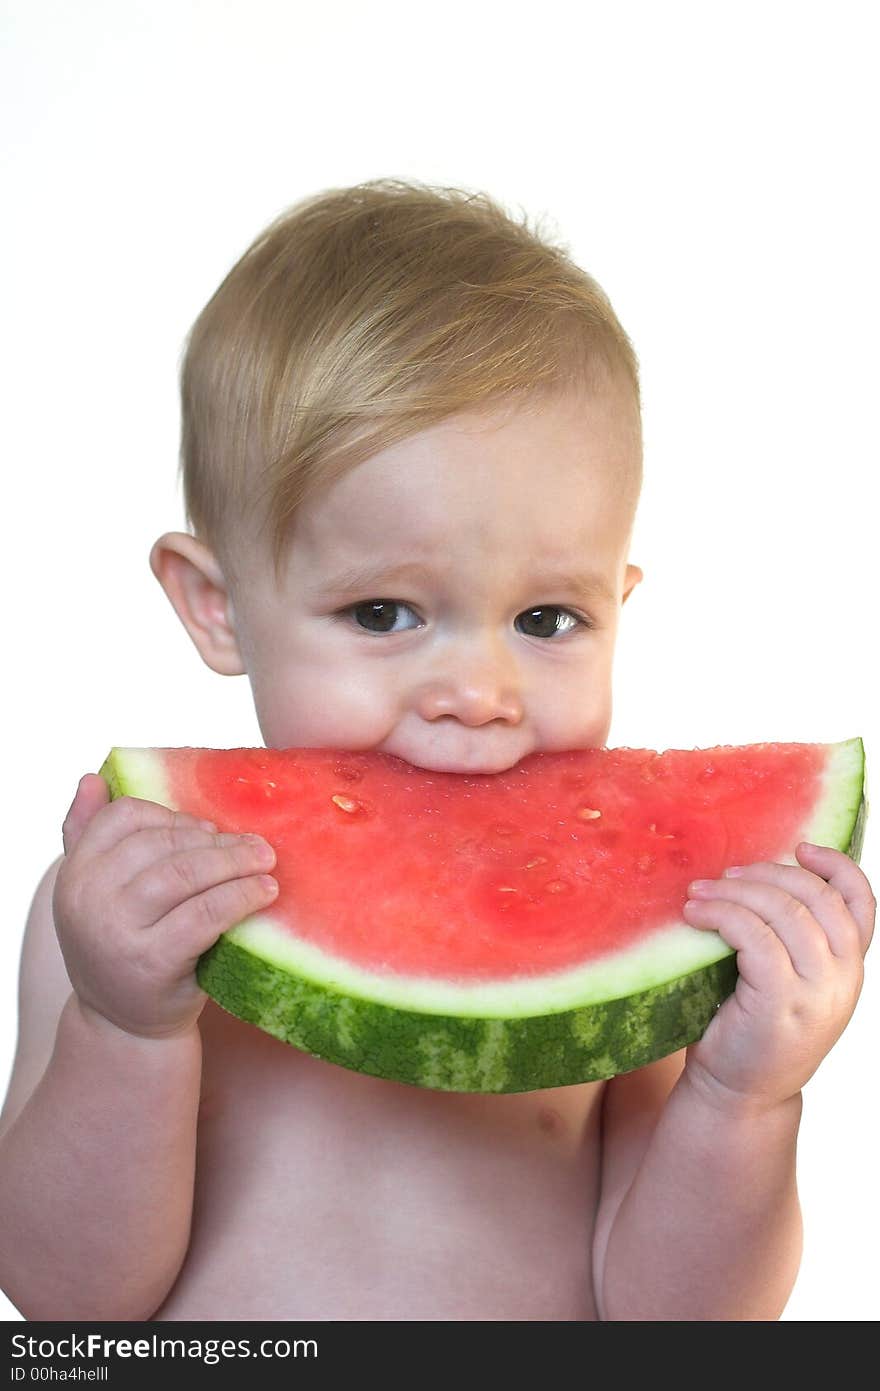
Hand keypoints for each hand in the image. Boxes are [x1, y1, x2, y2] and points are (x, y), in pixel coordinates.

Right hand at [52, 773, 278, 1038]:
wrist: (126, 1027)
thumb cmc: (124, 946)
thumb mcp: (98, 895)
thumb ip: (88, 835)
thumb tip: (92, 778)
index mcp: (74, 873)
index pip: (125, 818)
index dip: (173, 818)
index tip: (207, 830)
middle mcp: (87, 899)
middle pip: (163, 844)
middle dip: (215, 841)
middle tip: (254, 845)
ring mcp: (116, 932)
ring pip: (186, 874)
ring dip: (234, 862)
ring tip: (266, 862)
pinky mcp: (152, 962)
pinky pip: (206, 913)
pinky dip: (241, 897)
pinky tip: (265, 892)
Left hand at [680, 842, 874, 1113]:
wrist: (740, 1095)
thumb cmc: (750, 1027)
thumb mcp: (786, 979)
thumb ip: (791, 938)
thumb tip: (754, 875)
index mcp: (849, 968)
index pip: (861, 902)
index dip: (835, 865)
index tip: (799, 847)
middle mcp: (843, 979)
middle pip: (816, 897)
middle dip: (767, 875)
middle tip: (725, 876)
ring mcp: (815, 993)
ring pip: (784, 913)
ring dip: (736, 893)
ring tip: (699, 893)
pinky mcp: (778, 1004)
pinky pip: (753, 938)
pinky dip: (722, 916)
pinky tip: (695, 916)